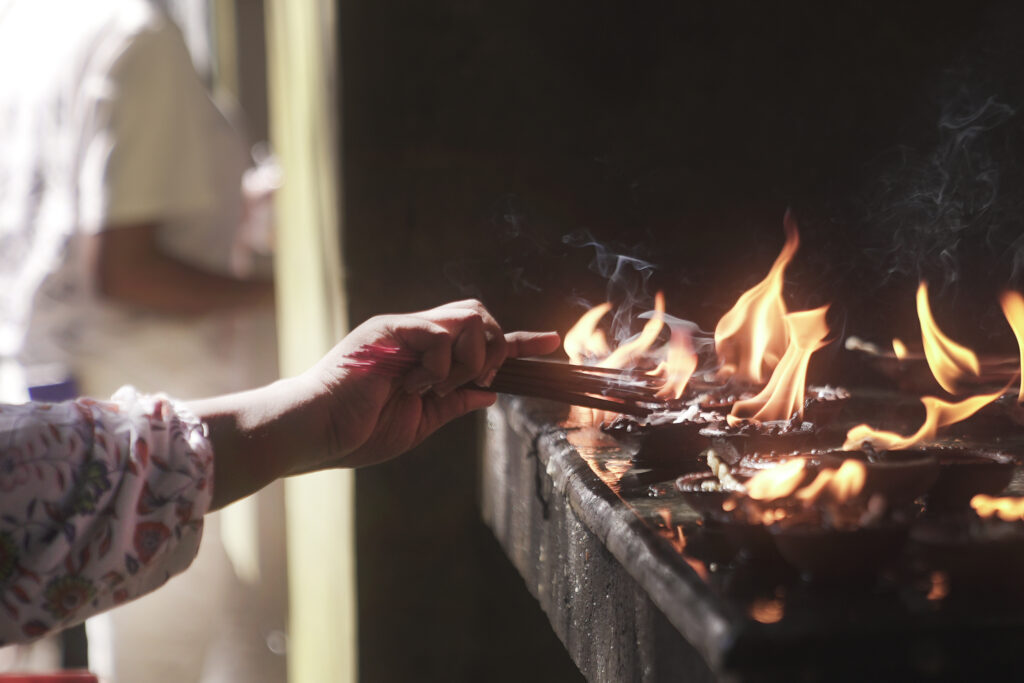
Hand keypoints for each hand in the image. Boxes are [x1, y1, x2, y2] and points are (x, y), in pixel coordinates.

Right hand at [297, 300, 559, 469]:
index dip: (519, 341)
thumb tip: (490, 395)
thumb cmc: (357, 431)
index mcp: (425, 355)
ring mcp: (403, 329)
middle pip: (482, 315)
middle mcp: (417, 335)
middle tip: (475, 382)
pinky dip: (441, 364)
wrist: (315, 433)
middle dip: (494, 349)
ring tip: (435, 387)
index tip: (553, 343)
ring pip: (469, 317)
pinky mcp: (388, 330)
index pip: (480, 338)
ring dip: (467, 359)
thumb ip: (454, 402)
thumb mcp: (420, 421)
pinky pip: (439, 333)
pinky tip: (415, 384)